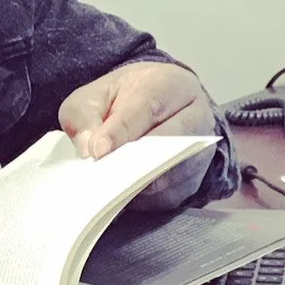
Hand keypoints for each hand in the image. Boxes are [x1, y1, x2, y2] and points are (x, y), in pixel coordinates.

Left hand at [59, 62, 217, 209]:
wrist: (155, 105)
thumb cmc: (124, 99)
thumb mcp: (95, 96)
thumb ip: (85, 116)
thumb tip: (88, 148)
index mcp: (171, 84)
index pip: (147, 107)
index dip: (121, 131)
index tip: (98, 151)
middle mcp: (196, 116)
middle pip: (169, 142)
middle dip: (130, 161)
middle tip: (99, 174)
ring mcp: (200, 152)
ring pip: (170, 175)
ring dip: (134, 184)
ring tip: (103, 187)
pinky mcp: (194, 181)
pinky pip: (168, 196)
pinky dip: (140, 199)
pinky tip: (117, 196)